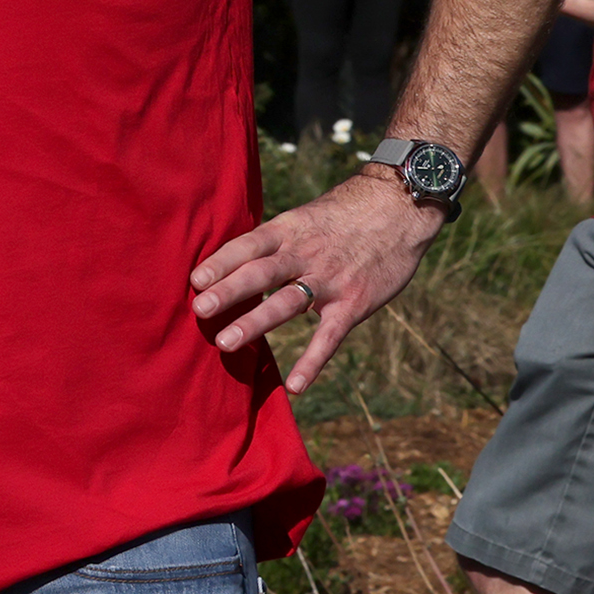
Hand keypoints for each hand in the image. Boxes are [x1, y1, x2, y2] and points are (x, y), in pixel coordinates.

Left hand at [188, 169, 447, 394]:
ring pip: (287, 303)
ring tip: (225, 344)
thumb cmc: (345, 213)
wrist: (399, 207)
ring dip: (255, 324)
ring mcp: (329, 280)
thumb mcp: (305, 217)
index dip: (221, 261)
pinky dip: (312, 362)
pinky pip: (329, 337)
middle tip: (199, 310)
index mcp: (289, 230)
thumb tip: (234, 261)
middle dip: (228, 292)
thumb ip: (276, 241)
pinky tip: (295, 386)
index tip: (194, 279)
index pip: (248, 244)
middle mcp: (305, 254)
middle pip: (261, 273)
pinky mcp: (354, 303)